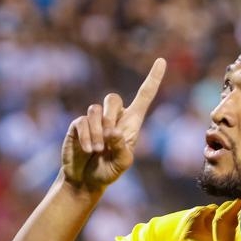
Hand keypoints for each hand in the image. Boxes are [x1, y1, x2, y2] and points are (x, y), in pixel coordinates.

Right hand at [62, 58, 166, 191]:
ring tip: (97, 150)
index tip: (161, 60)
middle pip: (112, 98)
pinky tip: (88, 150)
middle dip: (109, 117)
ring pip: (95, 110)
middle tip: (107, 139)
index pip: (144, 96)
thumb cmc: (108, 170)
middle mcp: (114, 117)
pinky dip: (86, 136)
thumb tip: (113, 131)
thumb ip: (121, 148)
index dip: (153, 78)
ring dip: (97, 132)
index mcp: (131, 123)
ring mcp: (95, 120)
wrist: (86, 179)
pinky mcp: (79, 125)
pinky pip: (82, 121)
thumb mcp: (122, 163)